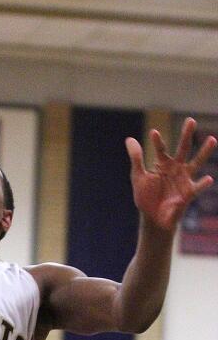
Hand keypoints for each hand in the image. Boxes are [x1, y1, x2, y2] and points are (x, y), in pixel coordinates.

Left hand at [125, 117, 215, 231]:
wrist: (153, 219)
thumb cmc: (146, 198)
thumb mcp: (138, 177)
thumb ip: (136, 158)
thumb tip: (129, 139)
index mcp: (163, 163)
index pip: (161, 149)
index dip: (158, 141)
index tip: (153, 133)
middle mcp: (176, 168)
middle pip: (183, 148)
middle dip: (186, 135)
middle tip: (190, 120)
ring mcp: (184, 179)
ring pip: (196, 163)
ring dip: (204, 152)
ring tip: (212, 139)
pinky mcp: (188, 193)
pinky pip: (197, 187)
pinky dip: (203, 184)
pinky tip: (209, 178)